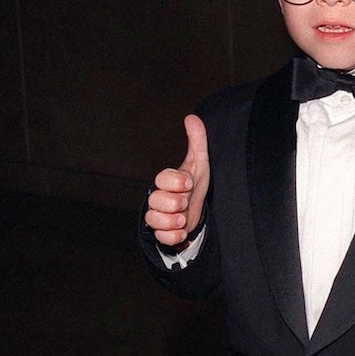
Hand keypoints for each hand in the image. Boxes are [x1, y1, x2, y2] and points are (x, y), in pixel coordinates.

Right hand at [145, 114, 209, 245]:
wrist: (197, 211)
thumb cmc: (194, 186)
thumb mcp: (199, 164)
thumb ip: (197, 142)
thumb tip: (192, 117)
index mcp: (166, 181)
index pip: (162, 178)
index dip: (175, 182)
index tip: (189, 183)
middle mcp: (159, 198)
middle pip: (156, 200)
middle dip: (175, 203)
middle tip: (186, 202)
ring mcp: (159, 217)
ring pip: (155, 220)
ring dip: (173, 221)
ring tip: (184, 218)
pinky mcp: (163, 234)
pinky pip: (162, 238)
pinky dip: (173, 236)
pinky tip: (183, 231)